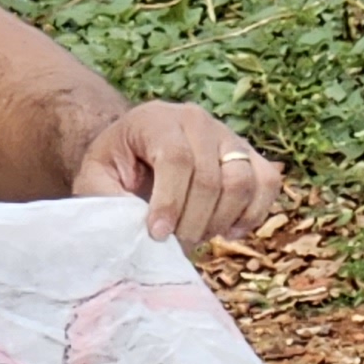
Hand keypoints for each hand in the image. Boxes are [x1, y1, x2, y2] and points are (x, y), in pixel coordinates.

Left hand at [70, 101, 283, 245]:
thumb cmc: (115, 166)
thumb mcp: (95, 177)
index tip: (158, 234)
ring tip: (196, 235)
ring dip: (220, 220)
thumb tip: (131, 226)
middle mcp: (197, 121)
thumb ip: (106, 197)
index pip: (175, 158)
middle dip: (192, 222)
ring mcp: (229, 137)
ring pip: (242, 182)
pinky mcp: (251, 155)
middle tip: (175, 244)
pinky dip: (252, 214)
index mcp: (157, 118)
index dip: (169, 201)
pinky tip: (226, 230)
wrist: (138, 150)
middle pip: (210, 176)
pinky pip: (268, 184)